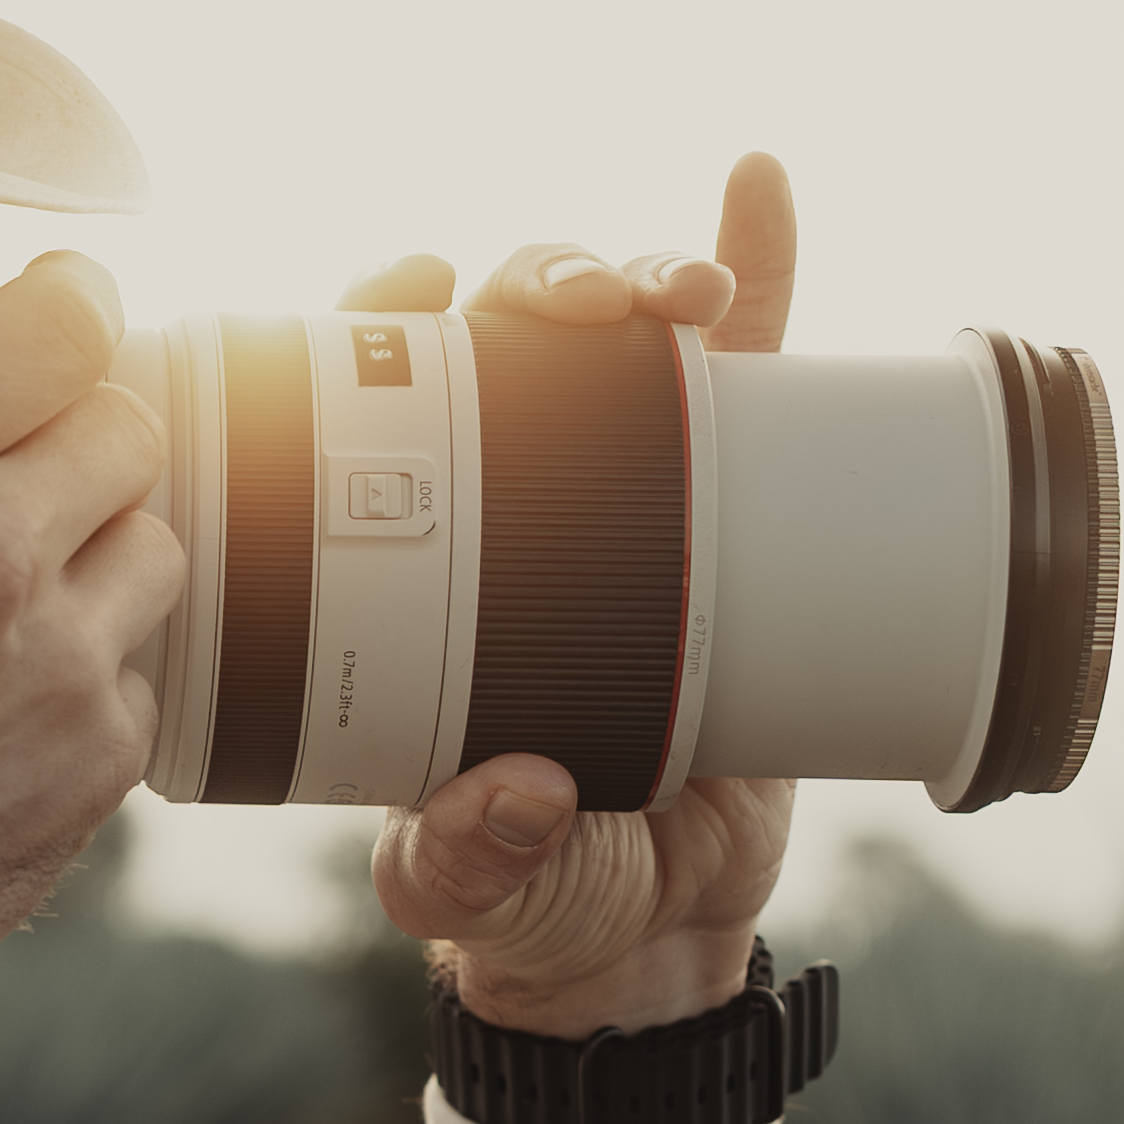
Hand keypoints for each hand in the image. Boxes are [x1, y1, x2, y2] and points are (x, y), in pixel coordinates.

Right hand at [0, 253, 182, 1023]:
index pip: (53, 322)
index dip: (62, 305)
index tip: (54, 316)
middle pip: (123, 424)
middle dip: (69, 436)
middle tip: (11, 476)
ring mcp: (50, 660)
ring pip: (148, 548)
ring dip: (90, 559)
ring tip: (8, 601)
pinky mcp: (87, 766)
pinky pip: (133, 682)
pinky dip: (79, 686)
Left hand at [364, 153, 805, 1037]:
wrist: (656, 936)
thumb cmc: (534, 896)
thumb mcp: (474, 886)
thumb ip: (470, 858)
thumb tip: (510, 794)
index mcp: (408, 568)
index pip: (363, 408)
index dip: (371, 324)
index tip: (405, 285)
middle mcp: (508, 507)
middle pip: (503, 345)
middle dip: (533, 285)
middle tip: (570, 299)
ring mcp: (624, 495)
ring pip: (622, 342)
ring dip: (644, 274)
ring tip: (687, 284)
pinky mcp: (734, 506)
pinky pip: (754, 374)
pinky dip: (760, 267)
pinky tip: (760, 187)